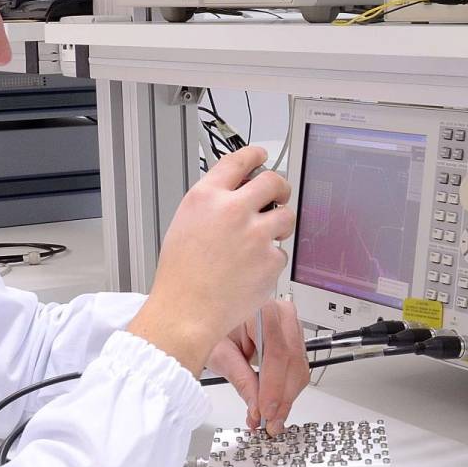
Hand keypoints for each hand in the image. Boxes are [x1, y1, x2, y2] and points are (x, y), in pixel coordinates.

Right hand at [128, 145, 290, 373]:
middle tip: (279, 196)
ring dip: (280, 225)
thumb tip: (237, 193)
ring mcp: (256, 234)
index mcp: (207, 197)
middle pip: (273, 181)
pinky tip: (251, 270)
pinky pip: (280, 252)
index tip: (261, 155)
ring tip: (262, 240)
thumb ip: (212, 203)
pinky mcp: (271, 260)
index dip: (254, 154)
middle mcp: (233, 210)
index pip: (238, 161)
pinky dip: (270, 260)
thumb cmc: (181, 275)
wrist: (186, 312)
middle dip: (280, 187)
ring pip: (286, 216)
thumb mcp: (185, 223)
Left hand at [208, 297, 314, 434]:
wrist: (215, 316)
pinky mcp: (294, 338)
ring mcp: (292, 325)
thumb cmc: (214, 327)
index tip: (266, 411)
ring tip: (272, 417)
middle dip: (282, 397)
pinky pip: (299, 367)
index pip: (276, 352)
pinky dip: (288, 389)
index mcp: (263, 310)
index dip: (273, 386)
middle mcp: (283, 314)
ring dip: (287, 396)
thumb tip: (256, 407)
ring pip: (299, 367)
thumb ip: (241, 380)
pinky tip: (276, 404)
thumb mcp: (220, 354)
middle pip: (292, 361)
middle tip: (271, 421)